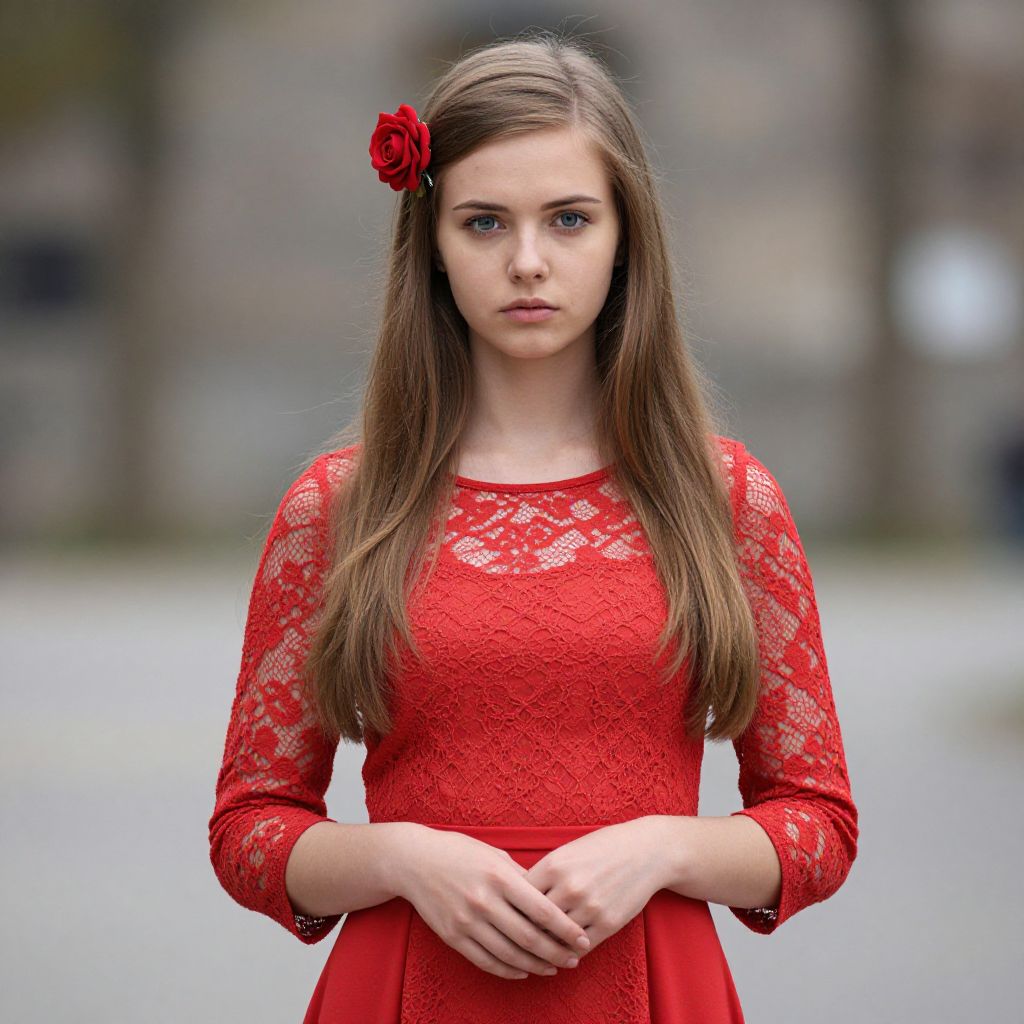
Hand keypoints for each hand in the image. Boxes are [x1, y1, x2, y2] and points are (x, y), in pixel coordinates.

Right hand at [396, 826, 592, 979]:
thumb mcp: (495, 855)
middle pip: (529, 937)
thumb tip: (552, 898)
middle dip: (556, 952)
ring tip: (554, 968)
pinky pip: (486, 961)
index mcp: (499, 876)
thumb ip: (522, 877)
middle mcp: (484, 900)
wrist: (415, 861)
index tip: (583, 939)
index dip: (566, 928)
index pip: (541, 909)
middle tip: (575, 959)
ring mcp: (467, 921)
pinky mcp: (453, 936)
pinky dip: (508, 970)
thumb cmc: (461, 852)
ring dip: (536, 965)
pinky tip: (524, 970)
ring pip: (509, 954)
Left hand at [523, 818, 668, 956]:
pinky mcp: (608, 923)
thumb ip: (544, 873)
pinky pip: (580, 947)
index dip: (512, 910)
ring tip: (541, 951)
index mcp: (553, 865)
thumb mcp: (567, 851)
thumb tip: (518, 898)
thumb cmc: (601, 848)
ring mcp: (589, 907)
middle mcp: (569, 887)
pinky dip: (570, 951)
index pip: (519, 897)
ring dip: (547, 947)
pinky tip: (566, 950)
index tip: (509, 918)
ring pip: (556, 938)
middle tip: (519, 942)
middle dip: (525, 932)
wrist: (645, 851)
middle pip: (534, 921)